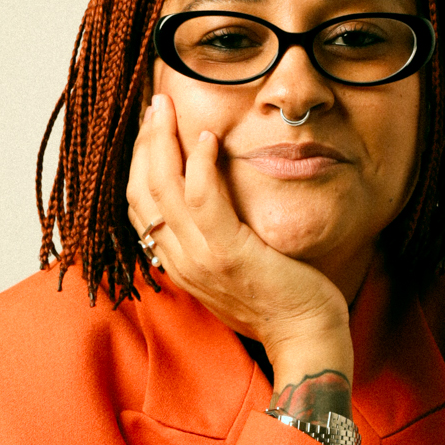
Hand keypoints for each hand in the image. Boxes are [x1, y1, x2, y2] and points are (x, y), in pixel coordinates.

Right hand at [126, 94, 352, 392]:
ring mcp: (202, 259)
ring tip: (168, 108)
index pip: (138, 205)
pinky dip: (200, 164)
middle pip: (141, 191)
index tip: (151, 128)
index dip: (138, 161)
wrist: (306, 339)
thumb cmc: (280, 302)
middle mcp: (180, 261)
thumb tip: (207, 202)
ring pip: (163, 189)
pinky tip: (209, 136)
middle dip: (144, 142)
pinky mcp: (231, 254)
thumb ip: (211, 240)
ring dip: (161, 141)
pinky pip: (203, 200)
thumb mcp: (232, 270)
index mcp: (177, 264)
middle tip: (156, 106)